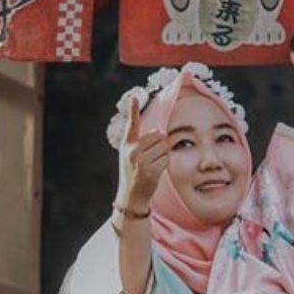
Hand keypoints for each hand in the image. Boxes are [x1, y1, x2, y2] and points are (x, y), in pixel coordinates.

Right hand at [114, 97, 166, 216]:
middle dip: (161, 143)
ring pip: (164, 147)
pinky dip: (164, 164)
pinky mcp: (149, 170)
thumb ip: (142, 144)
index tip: (134, 97)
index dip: (133, 109)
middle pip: (158, 135)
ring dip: (163, 155)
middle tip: (153, 156)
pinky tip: (155, 171)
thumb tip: (162, 133)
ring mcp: (140, 160)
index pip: (132, 124)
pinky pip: (166, 159)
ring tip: (153, 164)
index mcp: (127, 145)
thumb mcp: (132, 156)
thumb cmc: (134, 174)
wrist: (131, 196)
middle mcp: (132, 150)